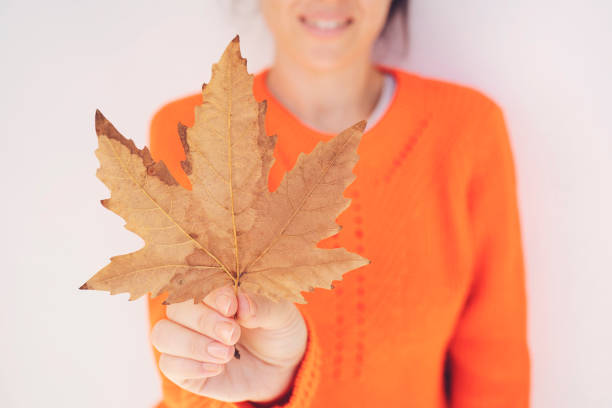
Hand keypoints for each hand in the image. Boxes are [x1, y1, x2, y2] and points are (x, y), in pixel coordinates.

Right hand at [151, 285, 306, 402]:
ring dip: (193, 344)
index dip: (210, 294)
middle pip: (175, 309)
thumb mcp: (281, 315)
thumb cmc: (277, 330)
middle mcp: (193, 312)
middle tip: (232, 334)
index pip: (197, 282)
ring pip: (162, 335)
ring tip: (227, 353)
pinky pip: (167, 364)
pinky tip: (219, 368)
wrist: (281, 367)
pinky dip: (191, 366)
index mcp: (214, 290)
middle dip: (203, 321)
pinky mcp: (183, 369)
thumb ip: (263, 307)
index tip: (231, 305)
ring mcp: (185, 340)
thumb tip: (242, 303)